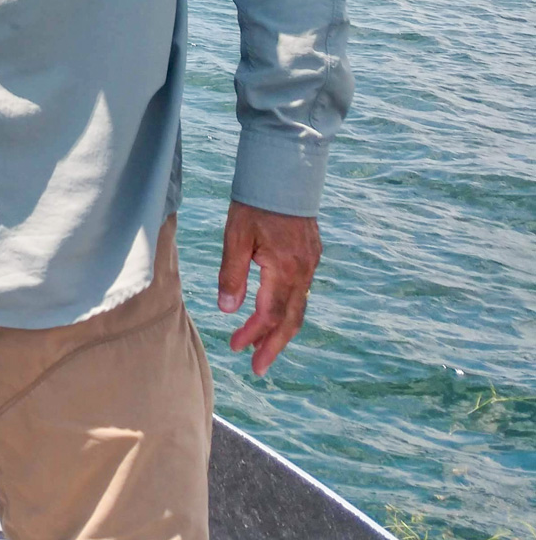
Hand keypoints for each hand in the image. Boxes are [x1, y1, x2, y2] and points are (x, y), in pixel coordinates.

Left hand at [217, 201, 320, 375]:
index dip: (253, 334)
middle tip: (258, 367)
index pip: (270, 314)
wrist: (283, 172)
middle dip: (273, 345)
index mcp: (285, 269)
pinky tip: (275, 312)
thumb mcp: (236, 237)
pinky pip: (302, 291)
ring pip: (299, 307)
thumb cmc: (255, 203)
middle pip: (291, 320)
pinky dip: (288, 308)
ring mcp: (311, 263)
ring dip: (281, 329)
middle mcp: (304, 271)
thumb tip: (228, 309)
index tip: (236, 348)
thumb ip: (232, 275)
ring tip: (264, 345)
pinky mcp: (312, 254)